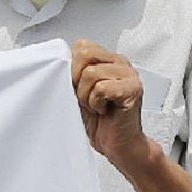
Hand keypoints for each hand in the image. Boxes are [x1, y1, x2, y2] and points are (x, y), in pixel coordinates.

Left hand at [70, 42, 149, 167]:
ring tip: (97, 106)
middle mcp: (121, 63)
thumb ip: (73, 74)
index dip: (73, 68)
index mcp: (109, 60)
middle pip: (85, 55)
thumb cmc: (101, 122)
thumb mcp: (80, 93)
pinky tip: (105, 110)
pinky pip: (101, 89)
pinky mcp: (133, 89)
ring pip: (91, 74)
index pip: (82, 46)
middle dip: (78, 81)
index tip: (78, 88)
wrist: (119, 146)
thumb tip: (58, 63)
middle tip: (87, 98)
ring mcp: (129, 75)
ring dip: (87, 96)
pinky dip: (96, 103)